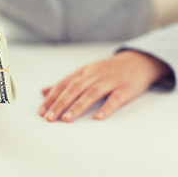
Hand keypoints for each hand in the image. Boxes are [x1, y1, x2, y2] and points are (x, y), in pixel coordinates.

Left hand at [39, 50, 171, 121]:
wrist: (137, 61)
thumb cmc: (106, 71)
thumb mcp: (84, 73)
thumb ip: (64, 83)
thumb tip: (43, 92)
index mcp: (82, 72)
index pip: (63, 85)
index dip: (51, 98)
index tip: (41, 112)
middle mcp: (94, 74)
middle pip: (74, 89)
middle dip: (60, 103)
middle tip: (49, 118)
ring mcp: (110, 80)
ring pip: (91, 93)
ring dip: (78, 106)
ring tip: (66, 119)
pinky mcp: (126, 88)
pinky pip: (115, 98)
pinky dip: (107, 108)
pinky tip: (98, 118)